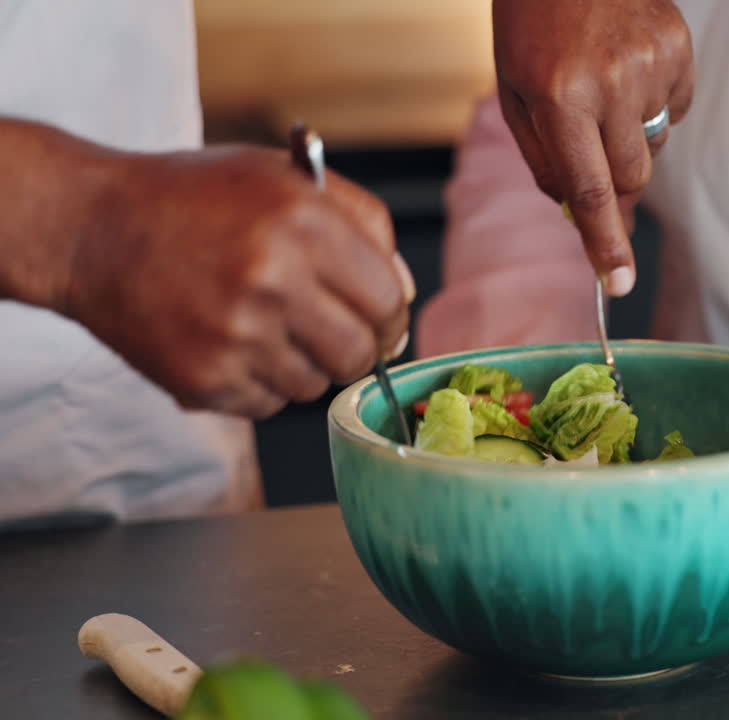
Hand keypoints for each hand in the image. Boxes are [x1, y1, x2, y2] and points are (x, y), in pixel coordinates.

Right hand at [62, 145, 412, 417]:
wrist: (89, 227)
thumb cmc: (194, 198)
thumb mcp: (285, 177)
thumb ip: (361, 224)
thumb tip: (403, 293)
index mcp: (304, 223)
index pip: (389, 300)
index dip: (389, 316)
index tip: (377, 319)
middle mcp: (272, 280)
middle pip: (359, 354)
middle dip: (354, 348)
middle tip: (328, 331)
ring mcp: (235, 335)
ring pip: (314, 385)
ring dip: (302, 364)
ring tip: (261, 324)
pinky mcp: (203, 378)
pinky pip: (268, 403)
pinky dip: (259, 383)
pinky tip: (228, 342)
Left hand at [492, 0, 693, 295]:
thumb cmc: (532, 26)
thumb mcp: (515, 94)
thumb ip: (545, 161)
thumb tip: (577, 215)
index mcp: (560, 97)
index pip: (590, 191)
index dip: (604, 243)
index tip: (619, 283)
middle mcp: (612, 83)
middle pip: (630, 178)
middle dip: (614, 186)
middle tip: (595, 161)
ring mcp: (652, 64)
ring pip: (653, 146)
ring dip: (630, 139)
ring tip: (604, 88)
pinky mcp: (679, 49)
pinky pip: (674, 109)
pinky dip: (652, 104)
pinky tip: (627, 69)